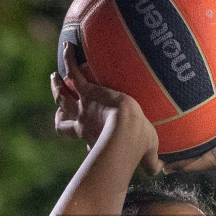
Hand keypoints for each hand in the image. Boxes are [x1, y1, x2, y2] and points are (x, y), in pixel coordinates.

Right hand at [52, 51, 161, 173]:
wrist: (127, 132)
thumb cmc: (137, 145)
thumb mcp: (147, 152)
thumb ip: (151, 162)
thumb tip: (160, 170)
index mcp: (94, 137)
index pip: (82, 138)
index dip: (80, 137)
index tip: (86, 138)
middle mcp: (83, 123)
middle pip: (62, 117)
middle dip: (60, 109)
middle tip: (60, 97)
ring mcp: (83, 107)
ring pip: (61, 95)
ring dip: (57, 85)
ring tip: (55, 75)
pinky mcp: (88, 92)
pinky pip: (74, 72)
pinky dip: (69, 59)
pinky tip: (69, 45)